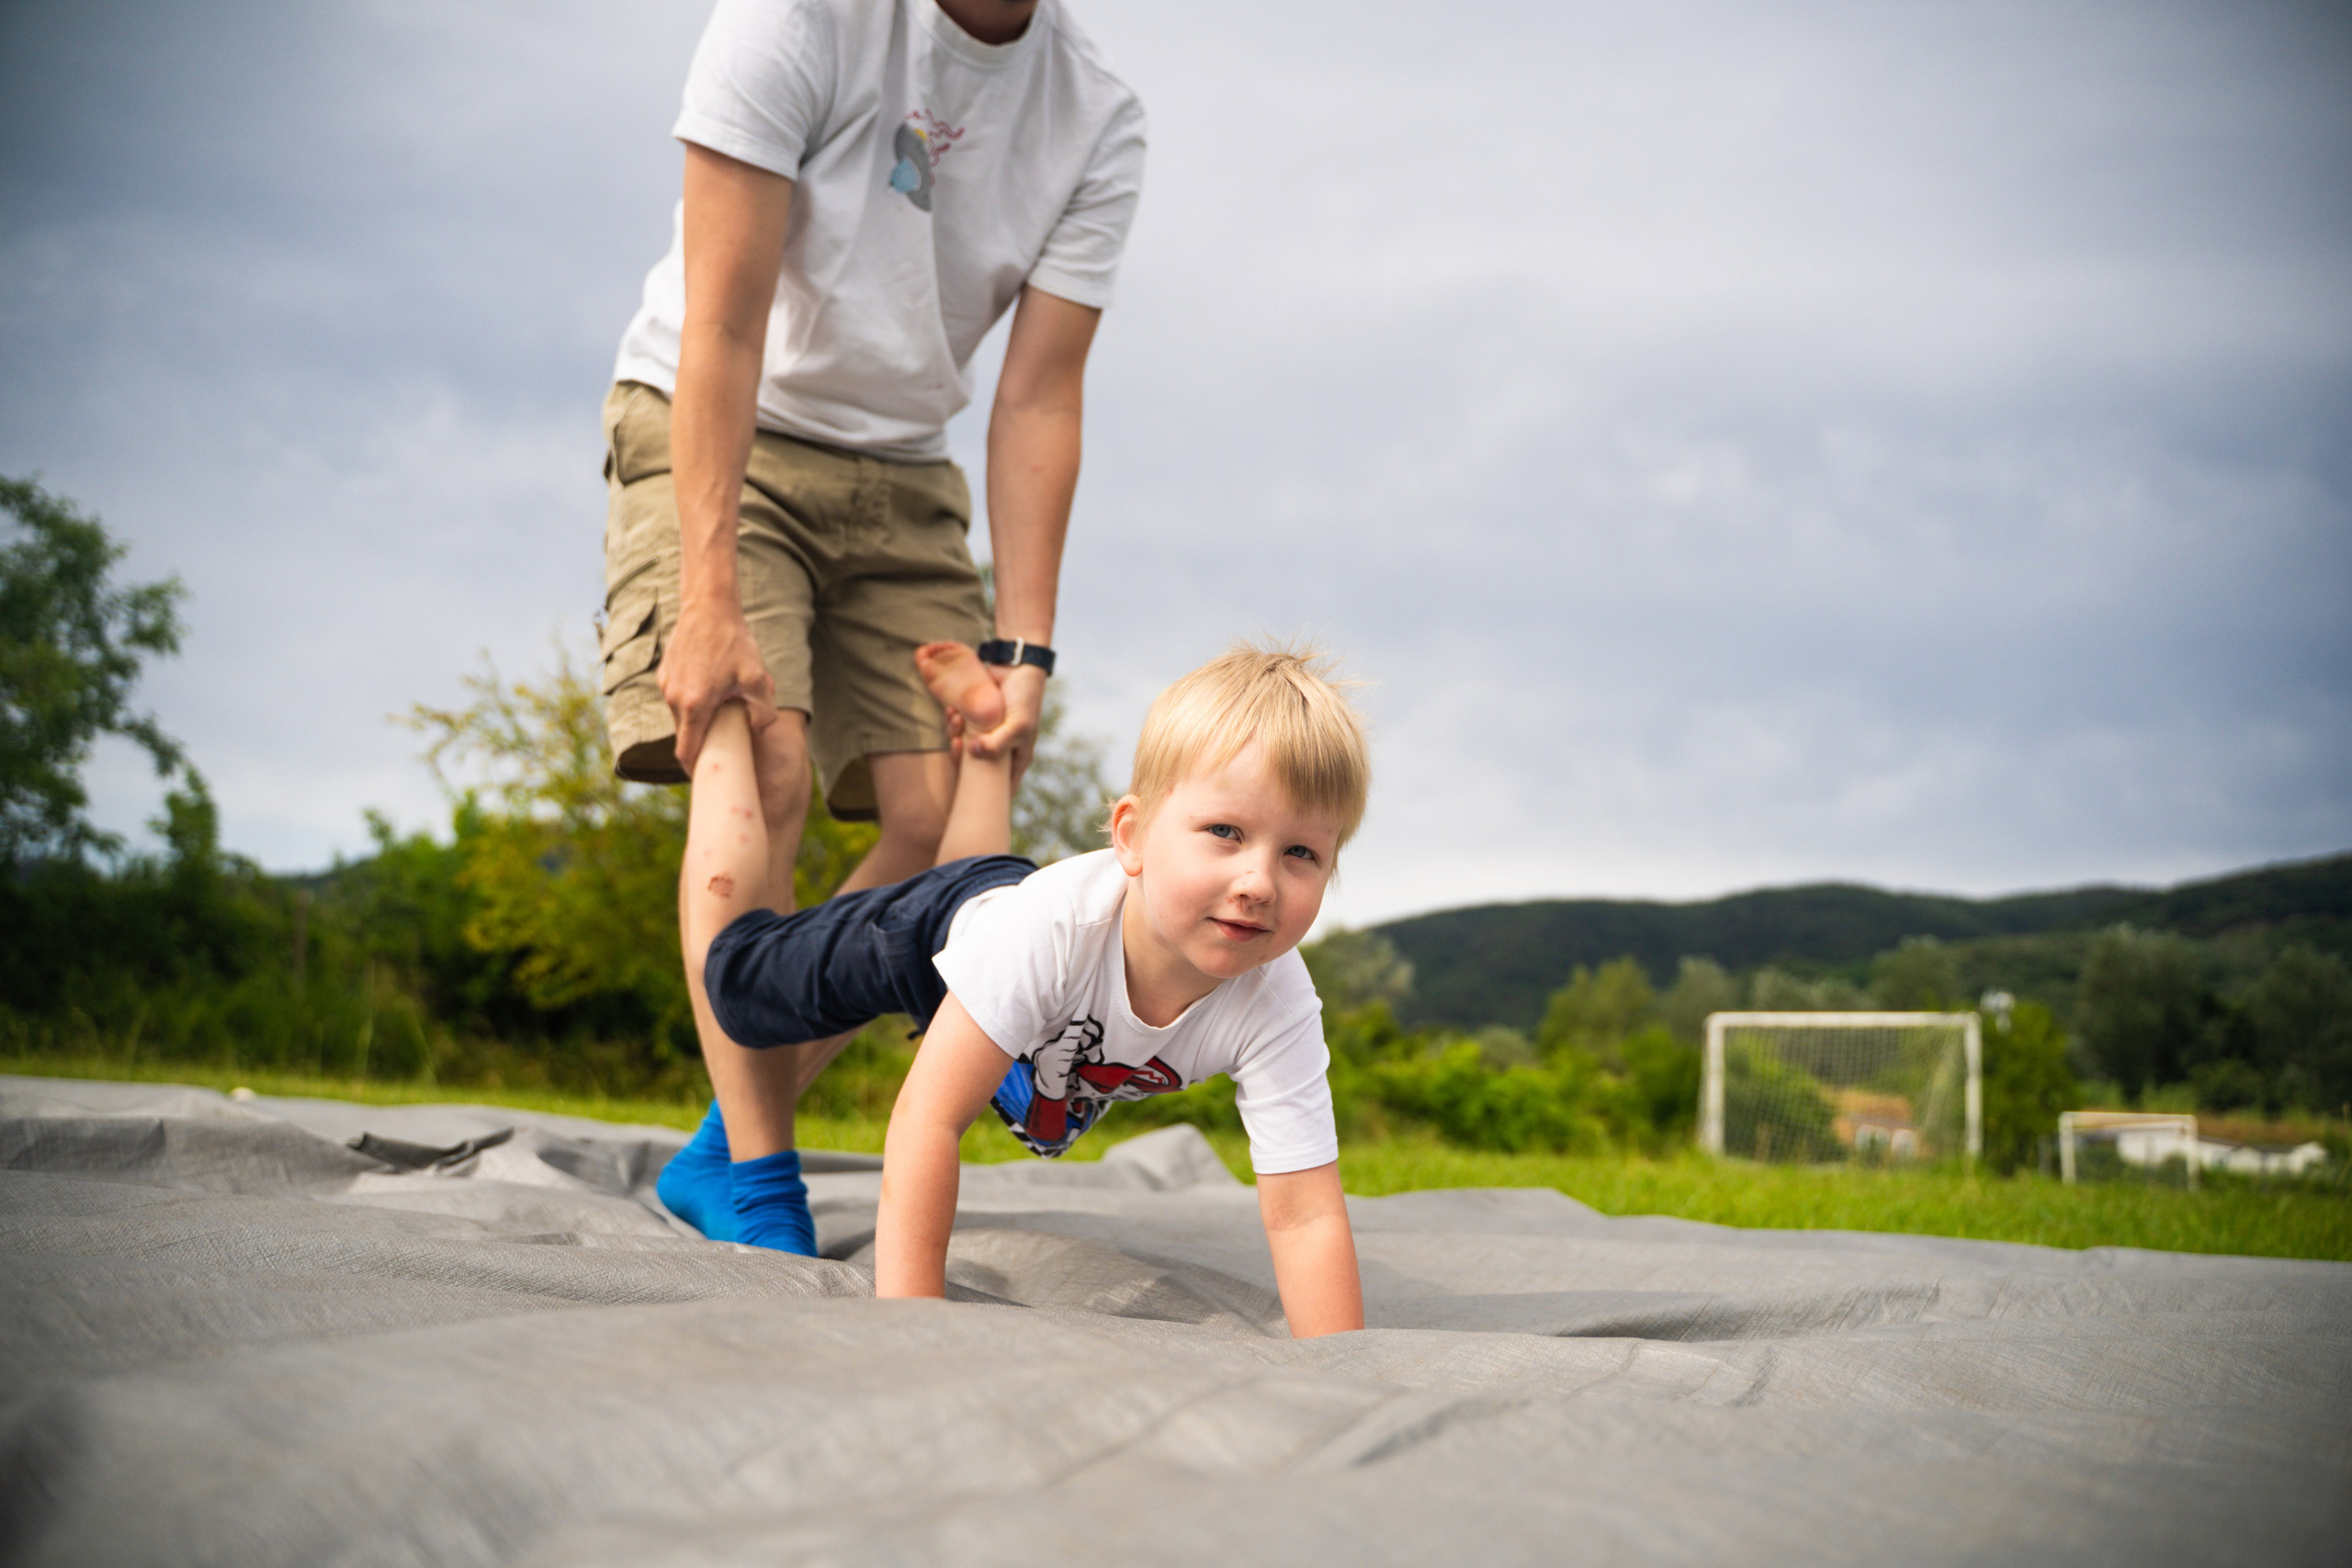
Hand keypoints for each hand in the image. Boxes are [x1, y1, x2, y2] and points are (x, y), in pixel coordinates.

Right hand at [660, 598, 776, 772]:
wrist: (709, 607)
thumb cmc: (735, 643)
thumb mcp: (759, 679)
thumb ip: (763, 713)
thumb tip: (756, 731)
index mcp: (694, 706)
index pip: (686, 752)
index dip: (695, 769)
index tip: (707, 777)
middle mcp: (674, 699)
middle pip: (684, 735)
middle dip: (701, 744)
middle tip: (722, 748)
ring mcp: (666, 685)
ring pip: (680, 717)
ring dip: (697, 721)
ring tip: (721, 714)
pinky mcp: (664, 673)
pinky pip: (677, 698)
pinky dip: (691, 703)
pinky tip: (712, 691)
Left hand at [963, 662, 1045, 788]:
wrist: (1017, 666)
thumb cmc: (1024, 698)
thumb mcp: (1018, 725)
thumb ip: (997, 744)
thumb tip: (973, 752)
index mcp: (1016, 759)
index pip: (1001, 789)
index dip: (984, 793)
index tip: (967, 783)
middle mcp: (999, 751)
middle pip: (974, 771)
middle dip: (961, 758)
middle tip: (958, 742)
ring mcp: (985, 736)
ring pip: (963, 749)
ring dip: (954, 735)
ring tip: (956, 718)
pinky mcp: (973, 721)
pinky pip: (958, 729)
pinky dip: (952, 722)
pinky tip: (952, 711)